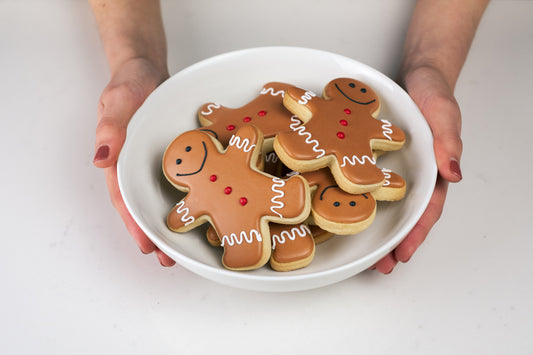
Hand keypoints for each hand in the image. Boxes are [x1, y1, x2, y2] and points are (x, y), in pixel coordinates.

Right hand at [93, 57, 174, 265]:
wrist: (148, 69)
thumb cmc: (129, 82)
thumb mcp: (119, 99)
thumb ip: (111, 126)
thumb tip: (101, 158)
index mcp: (120, 158)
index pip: (124, 197)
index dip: (134, 223)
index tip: (146, 245)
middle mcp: (136, 164)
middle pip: (142, 205)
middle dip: (153, 233)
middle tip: (168, 259)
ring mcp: (155, 161)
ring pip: (159, 197)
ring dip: (169, 221)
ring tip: (183, 248)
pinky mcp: (173, 155)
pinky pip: (178, 179)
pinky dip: (186, 197)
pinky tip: (202, 209)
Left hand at [372, 65, 462, 273]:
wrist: (417, 74)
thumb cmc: (434, 93)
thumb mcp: (444, 113)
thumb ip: (449, 142)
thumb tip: (454, 175)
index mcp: (434, 170)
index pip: (427, 209)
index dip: (416, 233)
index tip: (402, 254)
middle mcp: (413, 174)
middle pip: (405, 215)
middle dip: (394, 242)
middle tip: (379, 266)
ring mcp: (394, 168)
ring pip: (385, 203)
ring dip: (375, 227)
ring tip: (362, 253)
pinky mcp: (374, 157)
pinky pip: (365, 181)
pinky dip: (357, 197)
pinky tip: (342, 208)